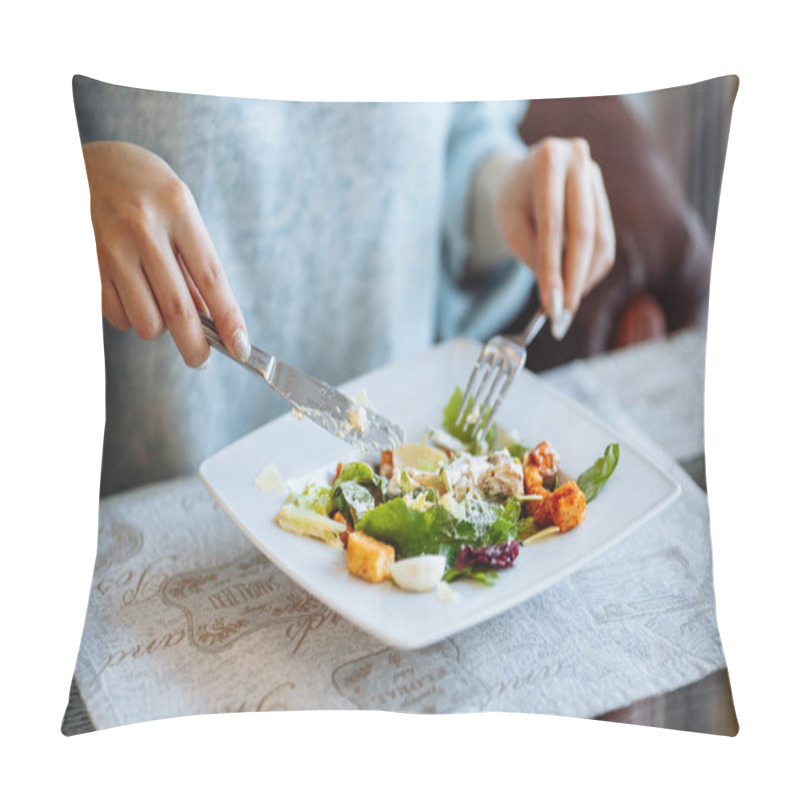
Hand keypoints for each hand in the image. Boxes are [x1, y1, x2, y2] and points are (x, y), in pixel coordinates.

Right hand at [82, 141, 249, 366]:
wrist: (82, 163)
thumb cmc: (145, 191)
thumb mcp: (179, 211)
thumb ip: (193, 262)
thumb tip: (209, 320)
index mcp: (178, 208)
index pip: (211, 277)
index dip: (229, 318)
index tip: (241, 347)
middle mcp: (143, 226)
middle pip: (178, 309)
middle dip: (195, 346)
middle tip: (201, 361)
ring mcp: (110, 245)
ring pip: (145, 320)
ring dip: (158, 328)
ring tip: (158, 307)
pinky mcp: (85, 262)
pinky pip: (116, 315)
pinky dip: (130, 318)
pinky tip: (131, 295)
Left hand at [495, 137, 615, 338]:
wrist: (524, 172)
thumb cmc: (512, 200)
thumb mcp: (509, 223)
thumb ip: (531, 255)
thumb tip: (555, 298)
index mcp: (548, 160)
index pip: (552, 225)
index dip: (553, 269)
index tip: (551, 305)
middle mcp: (579, 161)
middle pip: (583, 232)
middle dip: (574, 279)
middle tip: (564, 315)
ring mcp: (596, 177)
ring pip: (600, 240)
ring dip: (584, 279)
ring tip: (565, 305)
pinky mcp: (604, 197)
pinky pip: (605, 242)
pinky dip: (590, 270)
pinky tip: (574, 286)